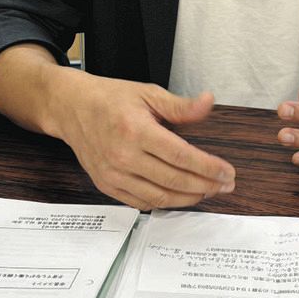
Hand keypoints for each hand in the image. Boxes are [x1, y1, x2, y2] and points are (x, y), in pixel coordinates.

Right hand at [55, 72, 235, 208]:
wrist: (71, 108)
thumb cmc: (109, 99)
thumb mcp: (148, 94)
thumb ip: (180, 106)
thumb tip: (208, 103)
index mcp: (136, 131)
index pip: (182, 157)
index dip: (209, 168)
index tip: (227, 172)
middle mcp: (123, 156)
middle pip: (174, 180)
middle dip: (206, 185)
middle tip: (225, 184)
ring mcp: (113, 174)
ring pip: (160, 197)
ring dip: (189, 198)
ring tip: (208, 191)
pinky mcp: (107, 185)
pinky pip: (141, 203)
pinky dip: (164, 203)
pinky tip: (181, 196)